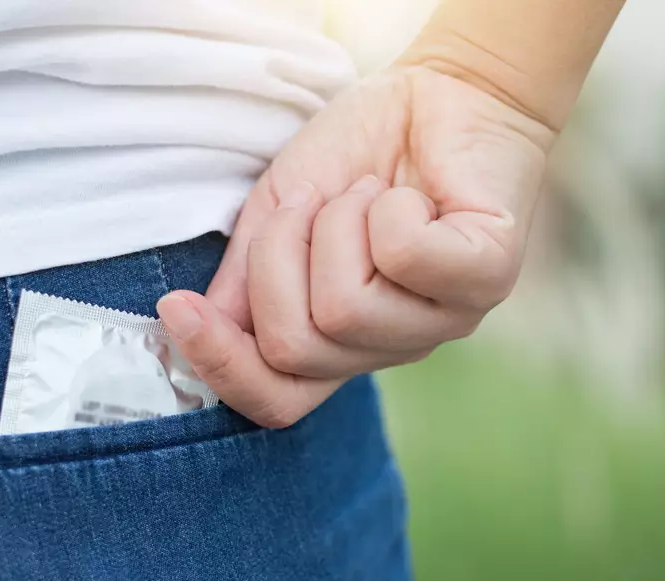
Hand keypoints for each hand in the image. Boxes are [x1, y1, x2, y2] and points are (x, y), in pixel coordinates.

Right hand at [156, 66, 554, 427]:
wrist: (442, 93)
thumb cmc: (358, 157)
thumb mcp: (279, 213)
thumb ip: (244, 276)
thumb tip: (196, 327)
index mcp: (339, 342)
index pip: (276, 401)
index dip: (220, 366)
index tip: (177, 306)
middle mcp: (391, 347)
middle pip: (295, 350)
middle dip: (276, 259)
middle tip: (308, 206)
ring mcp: (443, 321)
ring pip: (345, 309)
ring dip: (336, 226)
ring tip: (365, 195)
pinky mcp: (487, 276)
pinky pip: (404, 257)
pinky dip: (386, 209)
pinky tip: (408, 197)